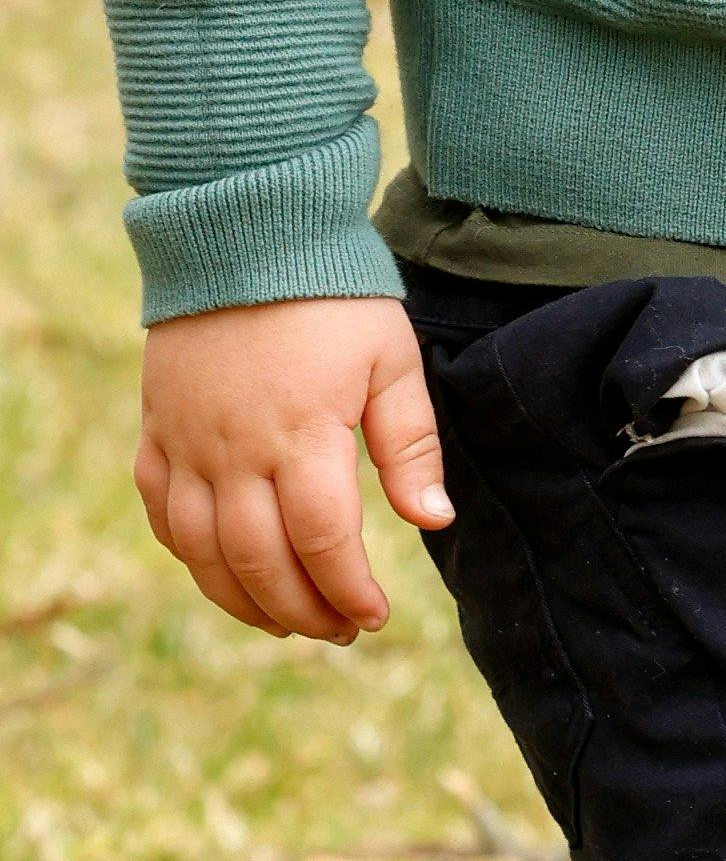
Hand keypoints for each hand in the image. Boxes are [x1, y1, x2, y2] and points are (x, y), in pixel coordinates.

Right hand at [135, 295, 452, 644]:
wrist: (247, 229)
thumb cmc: (335, 295)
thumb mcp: (391, 361)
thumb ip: (411, 446)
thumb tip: (434, 521)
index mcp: (302, 435)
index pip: (324, 542)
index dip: (348, 592)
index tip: (375, 617)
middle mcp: (235, 449)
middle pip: (259, 562)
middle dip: (302, 612)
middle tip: (339, 631)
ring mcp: (187, 441)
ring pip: (201, 551)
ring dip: (242, 599)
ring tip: (286, 622)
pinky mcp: (157, 428)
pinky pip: (159, 510)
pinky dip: (187, 552)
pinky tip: (220, 571)